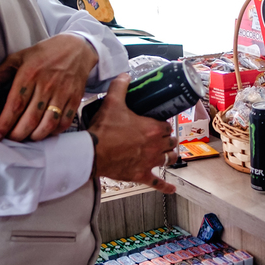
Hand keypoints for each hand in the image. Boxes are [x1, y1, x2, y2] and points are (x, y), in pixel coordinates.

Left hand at [0, 34, 98, 141]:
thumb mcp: (20, 56)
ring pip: (48, 123)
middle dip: (18, 134)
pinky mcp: (74, 98)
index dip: (4, 123)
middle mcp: (46, 85)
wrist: (77, 48)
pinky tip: (46, 131)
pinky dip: (54, 131)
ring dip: (36, 135)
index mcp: (29, 74)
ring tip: (27, 137)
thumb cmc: (46, 53)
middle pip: (31, 118)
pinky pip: (65, 121)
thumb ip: (2, 71)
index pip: (15, 104)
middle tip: (10, 139)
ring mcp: (62, 93)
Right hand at [89, 75, 176, 194]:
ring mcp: (149, 161)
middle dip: (167, 139)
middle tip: (160, 138)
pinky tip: (172, 188)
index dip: (163, 125)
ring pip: (168, 159)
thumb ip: (120, 87)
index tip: (157, 124)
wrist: (92, 153)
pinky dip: (165, 186)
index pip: (166, 125)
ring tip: (167, 154)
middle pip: (170, 142)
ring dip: (169, 156)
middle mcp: (155, 146)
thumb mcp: (112, 103)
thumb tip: (124, 75)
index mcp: (152, 128)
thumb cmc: (103, 130)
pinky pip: (157, 182)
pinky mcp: (141, 174)